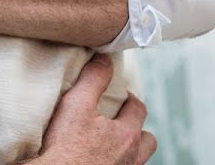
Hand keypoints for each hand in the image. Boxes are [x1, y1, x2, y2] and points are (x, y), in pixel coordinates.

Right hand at [25, 54, 155, 164]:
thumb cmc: (66, 148)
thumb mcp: (76, 105)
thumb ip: (93, 79)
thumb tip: (104, 59)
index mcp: (127, 135)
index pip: (138, 109)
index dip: (128, 99)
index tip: (118, 95)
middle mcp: (132, 158)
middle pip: (147, 140)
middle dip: (137, 128)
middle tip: (119, 121)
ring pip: (137, 159)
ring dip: (129, 149)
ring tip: (110, 143)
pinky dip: (116, 162)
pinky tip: (99, 158)